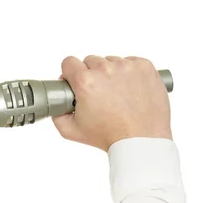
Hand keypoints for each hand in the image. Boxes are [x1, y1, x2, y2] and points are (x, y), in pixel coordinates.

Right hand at [51, 55, 172, 151]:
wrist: (142, 141)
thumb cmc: (110, 137)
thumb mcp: (72, 131)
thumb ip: (57, 115)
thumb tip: (56, 104)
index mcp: (86, 82)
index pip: (69, 62)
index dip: (70, 73)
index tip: (76, 82)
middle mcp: (106, 70)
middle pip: (91, 61)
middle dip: (91, 75)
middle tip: (98, 94)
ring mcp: (128, 66)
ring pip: (111, 61)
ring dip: (111, 73)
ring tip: (117, 94)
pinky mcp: (145, 67)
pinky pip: (131, 62)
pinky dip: (130, 72)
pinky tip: (130, 89)